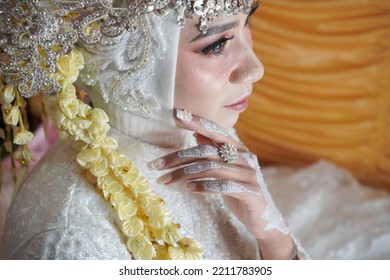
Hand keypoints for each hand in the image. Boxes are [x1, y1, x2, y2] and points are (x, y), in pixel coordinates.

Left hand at [148, 109, 288, 241]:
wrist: (263, 220)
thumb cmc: (239, 193)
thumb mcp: (224, 172)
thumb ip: (214, 152)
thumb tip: (197, 133)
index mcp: (238, 149)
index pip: (215, 131)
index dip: (197, 122)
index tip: (177, 114)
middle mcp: (245, 157)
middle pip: (207, 151)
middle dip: (178, 157)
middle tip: (156, 166)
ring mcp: (250, 174)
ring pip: (211, 168)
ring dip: (184, 174)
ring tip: (166, 181)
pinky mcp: (251, 192)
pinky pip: (223, 186)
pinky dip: (203, 187)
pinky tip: (189, 189)